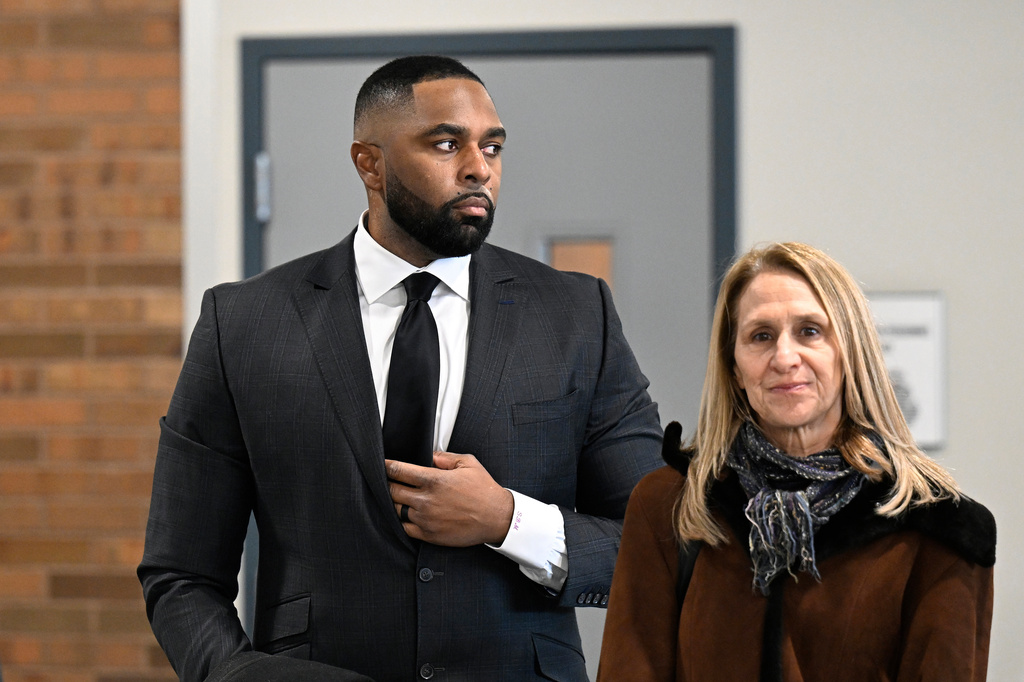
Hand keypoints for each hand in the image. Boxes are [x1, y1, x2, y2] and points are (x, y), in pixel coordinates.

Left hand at [385, 452, 513, 546]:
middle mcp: (426, 500)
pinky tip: (405, 515)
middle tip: (386, 480)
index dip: (386, 466)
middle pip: (392, 490)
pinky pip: (405, 528)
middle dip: (386, 483)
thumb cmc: (484, 490)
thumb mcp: (468, 463)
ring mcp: (425, 519)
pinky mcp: (428, 535)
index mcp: (434, 480)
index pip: (399, 470)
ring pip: (396, 509)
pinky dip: (402, 520)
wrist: (496, 518)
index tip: (382, 464)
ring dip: (394, 502)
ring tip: (396, 497)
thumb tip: (430, 456)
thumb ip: (444, 457)